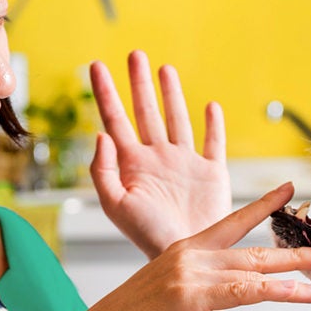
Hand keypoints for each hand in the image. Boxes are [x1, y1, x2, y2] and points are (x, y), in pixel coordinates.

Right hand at [72, 183, 310, 310]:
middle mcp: (191, 255)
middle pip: (252, 247)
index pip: (230, 223)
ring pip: (256, 267)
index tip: (286, 192)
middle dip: (292, 247)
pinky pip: (248, 291)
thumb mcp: (162, 294)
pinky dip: (281, 292)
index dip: (262, 206)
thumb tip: (209, 295)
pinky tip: (305, 295)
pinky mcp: (194, 296)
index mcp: (183, 249)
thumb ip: (190, 287)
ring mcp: (192, 273)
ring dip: (296, 268)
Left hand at [89, 51, 230, 258]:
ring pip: (177, 119)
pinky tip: (210, 107)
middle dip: (139, 83)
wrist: (187, 255)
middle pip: (146, 111)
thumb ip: (102, 170)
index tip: (96, 66)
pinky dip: (213, 124)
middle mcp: (158, 159)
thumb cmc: (148, 238)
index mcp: (132, 164)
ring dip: (171, 94)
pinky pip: (213, 142)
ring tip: (164, 70)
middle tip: (135, 55)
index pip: (115, 119)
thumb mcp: (115, 206)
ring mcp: (185, 164)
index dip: (105, 92)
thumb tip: (101, 134)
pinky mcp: (212, 173)